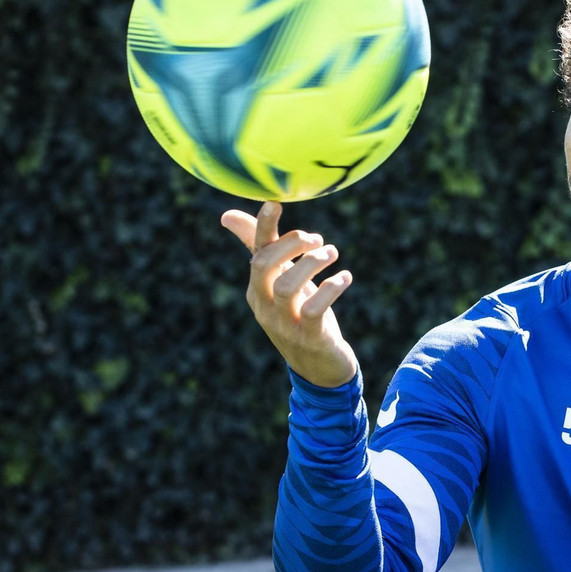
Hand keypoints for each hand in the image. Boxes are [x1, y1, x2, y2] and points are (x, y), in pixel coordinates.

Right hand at [220, 201, 357, 388]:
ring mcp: (284, 324)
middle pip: (263, 266)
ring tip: (332, 253)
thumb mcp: (281, 282)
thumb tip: (226, 215)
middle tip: (317, 238)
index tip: (275, 202)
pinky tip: (344, 277)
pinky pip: (313, 310)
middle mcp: (264, 306)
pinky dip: (330, 288)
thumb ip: (261, 249)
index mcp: (257, 289)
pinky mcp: (309, 338)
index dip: (263, 226)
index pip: (255, 252)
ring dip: (312, 263)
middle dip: (290, 244)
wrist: (320, 369)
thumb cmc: (300, 316)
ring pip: (286, 287)